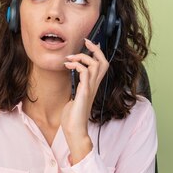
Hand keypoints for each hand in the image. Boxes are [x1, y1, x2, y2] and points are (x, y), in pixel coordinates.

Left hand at [62, 39, 109, 162]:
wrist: (75, 130)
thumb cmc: (73, 117)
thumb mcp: (74, 98)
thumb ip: (75, 88)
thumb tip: (71, 79)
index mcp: (93, 86)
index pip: (101, 65)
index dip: (97, 53)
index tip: (88, 44)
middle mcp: (94, 86)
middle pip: (103, 61)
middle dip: (95, 49)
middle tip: (85, 42)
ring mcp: (90, 88)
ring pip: (95, 64)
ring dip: (82, 57)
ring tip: (70, 58)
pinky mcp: (84, 92)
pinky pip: (85, 72)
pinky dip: (77, 65)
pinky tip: (68, 66)